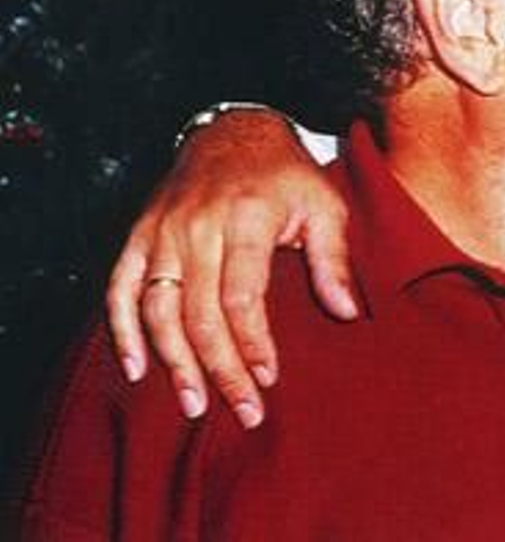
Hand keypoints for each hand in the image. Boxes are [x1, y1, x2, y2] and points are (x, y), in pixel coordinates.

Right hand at [105, 108, 357, 428]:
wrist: (234, 130)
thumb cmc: (286, 174)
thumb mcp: (326, 204)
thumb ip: (334, 259)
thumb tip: (348, 312)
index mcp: (246, 218)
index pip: (242, 297)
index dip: (252, 344)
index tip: (268, 380)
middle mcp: (197, 227)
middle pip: (199, 314)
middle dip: (220, 369)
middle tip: (242, 412)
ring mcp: (162, 232)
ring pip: (158, 309)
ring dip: (173, 362)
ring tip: (194, 405)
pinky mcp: (139, 236)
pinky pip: (119, 289)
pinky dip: (123, 331)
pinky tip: (137, 368)